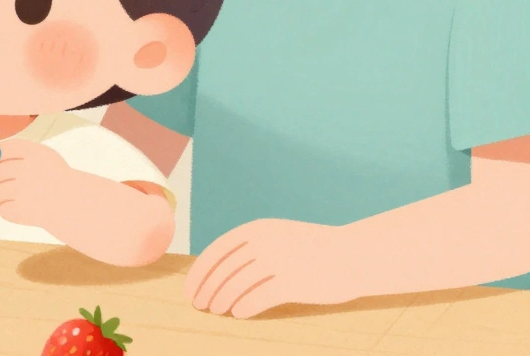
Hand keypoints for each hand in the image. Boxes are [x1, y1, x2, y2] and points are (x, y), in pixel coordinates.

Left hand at [0, 140, 74, 229]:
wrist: (75, 205)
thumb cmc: (53, 178)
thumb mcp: (40, 158)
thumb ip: (13, 154)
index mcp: (35, 153)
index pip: (3, 149)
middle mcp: (29, 170)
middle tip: (4, 183)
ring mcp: (25, 192)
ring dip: (1, 196)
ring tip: (19, 198)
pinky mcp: (22, 211)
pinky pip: (2, 209)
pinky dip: (8, 210)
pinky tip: (23, 209)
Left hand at [186, 218, 355, 318]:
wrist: (353, 254)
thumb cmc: (312, 249)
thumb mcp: (277, 236)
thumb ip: (249, 248)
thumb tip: (214, 272)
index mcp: (256, 229)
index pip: (215, 253)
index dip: (198, 273)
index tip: (189, 290)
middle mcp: (264, 243)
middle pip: (223, 271)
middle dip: (206, 290)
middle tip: (199, 305)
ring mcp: (279, 262)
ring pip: (236, 286)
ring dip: (221, 301)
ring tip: (217, 311)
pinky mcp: (293, 283)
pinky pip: (258, 299)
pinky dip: (244, 308)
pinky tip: (240, 314)